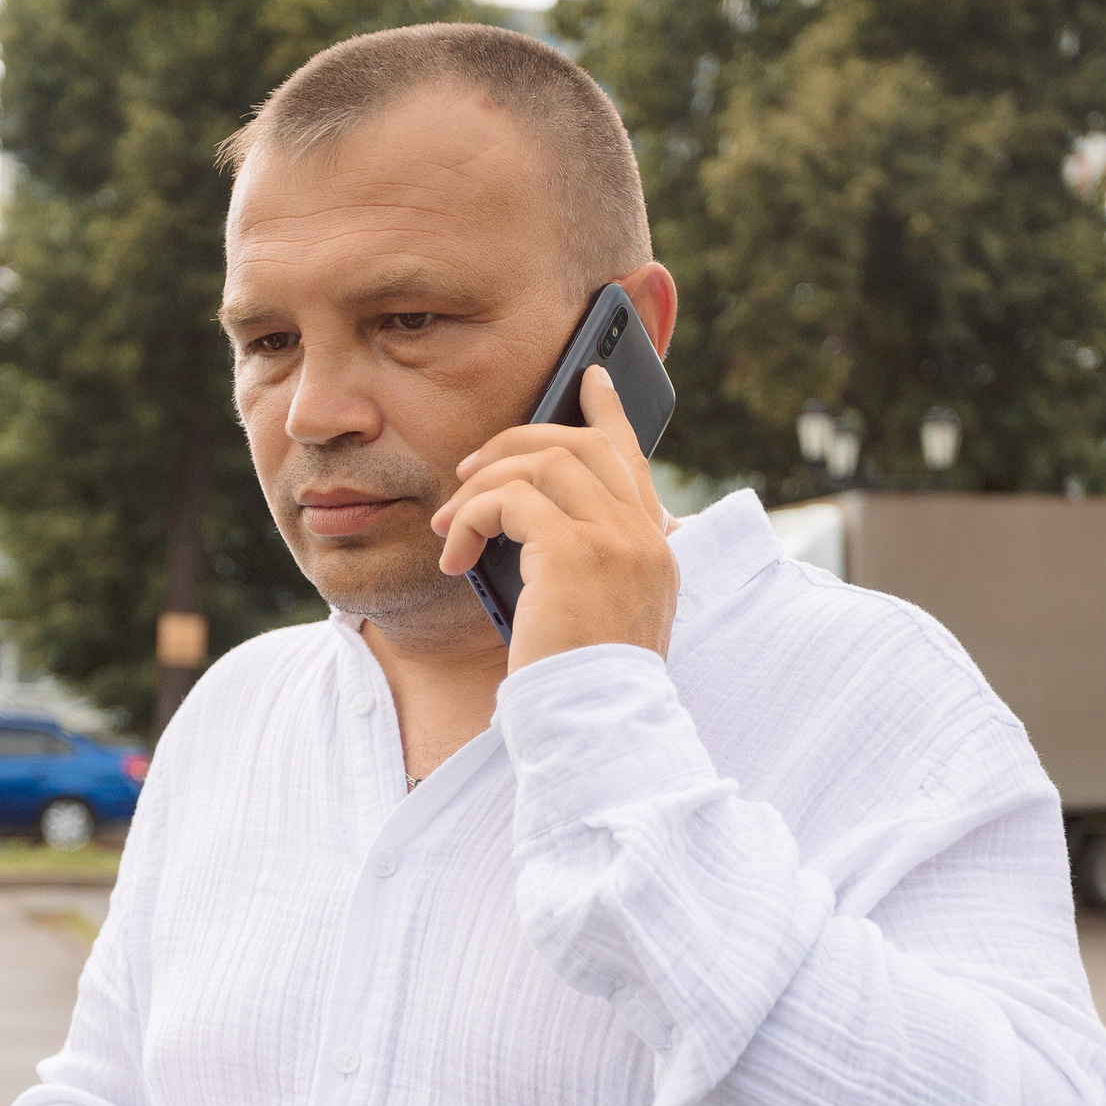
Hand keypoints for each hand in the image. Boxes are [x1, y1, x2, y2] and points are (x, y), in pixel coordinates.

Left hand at [431, 364, 679, 671]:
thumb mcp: (597, 617)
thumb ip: (588, 566)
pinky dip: (474, 516)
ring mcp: (615, 539)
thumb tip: (529, 523)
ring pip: (543, 463)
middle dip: (519, 441)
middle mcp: (644, 537)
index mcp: (655, 551)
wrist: (595, 726)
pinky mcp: (574, 552)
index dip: (608, 413)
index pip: (633, 460)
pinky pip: (511, 499)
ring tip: (450, 524)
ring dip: (483, 485)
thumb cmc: (582, 686)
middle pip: (584, 444)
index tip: (587, 379)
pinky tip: (455, 555)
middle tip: (470, 469)